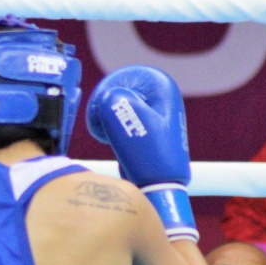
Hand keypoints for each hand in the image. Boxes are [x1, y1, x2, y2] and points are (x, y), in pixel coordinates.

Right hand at [86, 65, 197, 241]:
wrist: (159, 188)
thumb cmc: (147, 154)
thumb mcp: (123, 116)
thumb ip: (110, 98)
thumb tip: (106, 100)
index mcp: (164, 90)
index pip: (127, 76)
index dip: (110, 90)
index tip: (101, 107)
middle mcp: (164, 100)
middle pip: (122, 91)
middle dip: (107, 106)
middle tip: (101, 123)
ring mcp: (156, 117)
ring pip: (120, 107)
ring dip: (108, 119)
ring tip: (106, 134)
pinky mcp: (147, 132)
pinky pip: (123, 121)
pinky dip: (113, 129)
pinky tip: (111, 141)